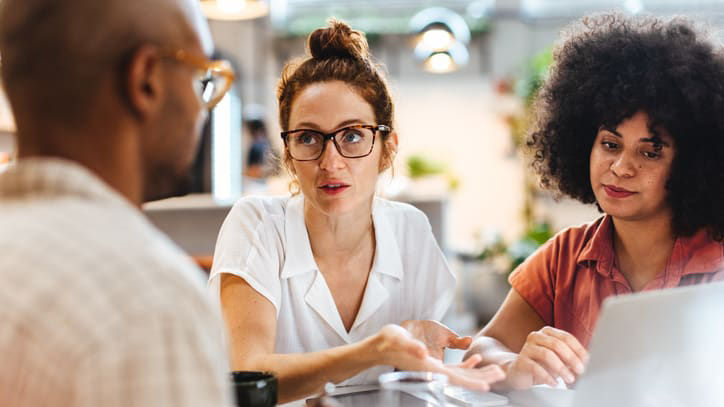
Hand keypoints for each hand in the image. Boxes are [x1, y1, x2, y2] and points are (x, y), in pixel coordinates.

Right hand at [370, 325, 504, 391]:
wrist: (380, 345)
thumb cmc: (387, 342)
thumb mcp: (398, 340)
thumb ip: (410, 346)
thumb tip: (423, 353)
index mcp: (427, 367)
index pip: (453, 378)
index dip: (470, 382)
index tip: (486, 385)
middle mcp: (433, 370)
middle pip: (462, 378)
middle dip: (481, 377)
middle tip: (500, 374)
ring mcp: (434, 367)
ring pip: (461, 373)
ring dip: (478, 372)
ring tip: (495, 370)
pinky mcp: (434, 362)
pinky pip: (454, 367)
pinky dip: (467, 364)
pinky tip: (476, 358)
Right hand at [504, 326, 587, 389]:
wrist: (520, 372)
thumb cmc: (541, 364)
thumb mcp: (559, 359)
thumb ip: (570, 357)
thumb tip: (587, 362)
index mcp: (547, 332)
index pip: (566, 337)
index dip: (578, 349)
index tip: (587, 361)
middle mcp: (536, 336)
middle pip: (557, 344)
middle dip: (571, 358)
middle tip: (580, 370)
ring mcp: (527, 348)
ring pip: (547, 355)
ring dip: (561, 368)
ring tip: (569, 379)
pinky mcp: (521, 361)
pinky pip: (536, 368)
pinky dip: (548, 377)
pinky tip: (555, 383)